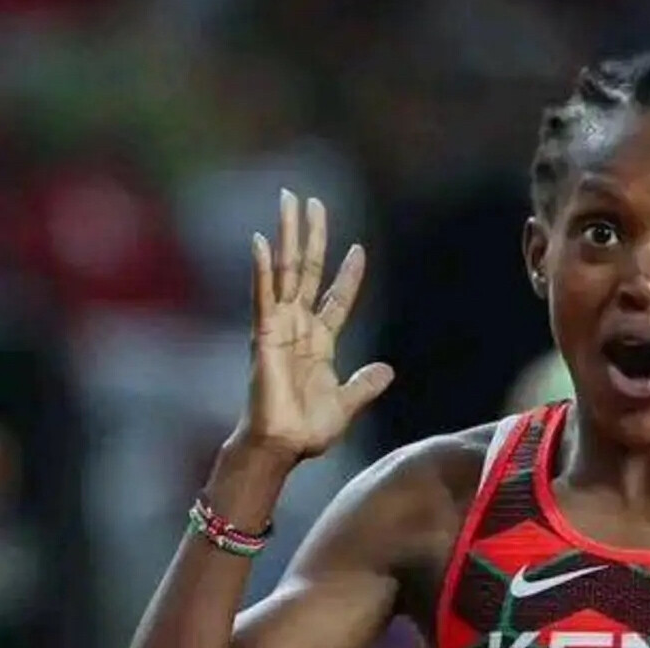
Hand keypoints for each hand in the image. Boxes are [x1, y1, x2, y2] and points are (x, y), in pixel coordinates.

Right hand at [241, 190, 393, 462]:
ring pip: (286, 272)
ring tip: (289, 201)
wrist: (282, 446)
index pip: (336, 299)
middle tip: (313, 201)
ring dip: (288, 236)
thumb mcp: (346, 404)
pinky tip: (262, 242)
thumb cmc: (307, 430)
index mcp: (319, 343)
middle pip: (307, 272)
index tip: (358, 249)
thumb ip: (364, 385)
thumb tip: (387, 370)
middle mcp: (298, 328)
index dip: (348, 275)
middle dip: (312, 237)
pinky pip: (263, 296)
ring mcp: (279, 328)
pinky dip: (263, 269)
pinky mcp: (263, 335)